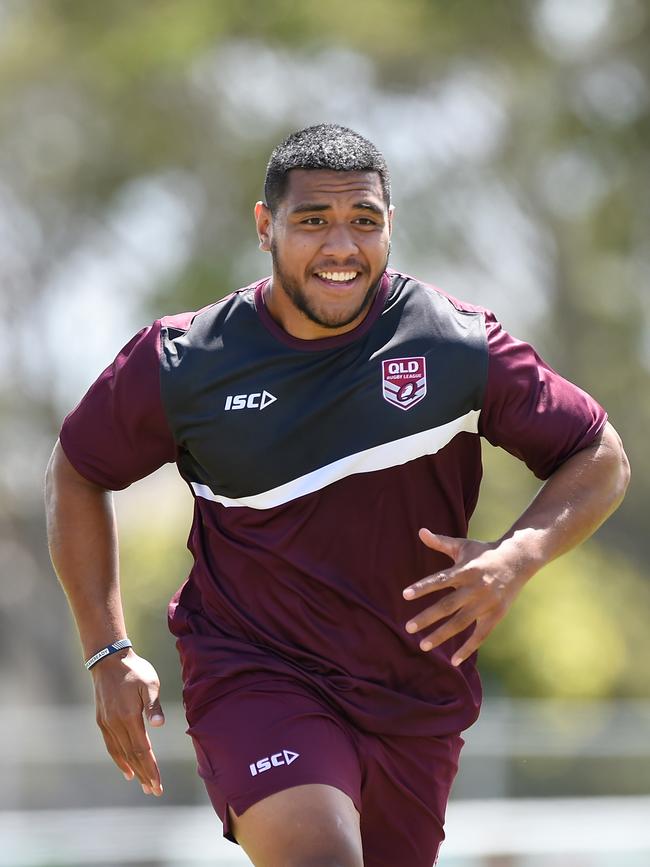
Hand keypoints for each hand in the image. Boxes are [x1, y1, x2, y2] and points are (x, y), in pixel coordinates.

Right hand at [92, 649, 164, 795]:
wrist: (109, 660)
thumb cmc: (134, 670)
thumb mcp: (149, 683)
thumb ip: (154, 705)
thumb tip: (160, 724)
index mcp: (129, 716)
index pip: (142, 750)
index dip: (150, 768)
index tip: (158, 784)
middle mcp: (116, 724)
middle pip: (131, 756)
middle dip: (144, 775)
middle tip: (154, 791)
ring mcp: (107, 724)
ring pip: (120, 754)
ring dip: (133, 770)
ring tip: (143, 784)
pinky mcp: (102, 721)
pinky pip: (111, 746)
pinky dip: (119, 760)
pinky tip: (126, 769)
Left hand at [403, 528, 531, 666]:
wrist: (518, 560)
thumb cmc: (484, 553)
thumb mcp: (463, 546)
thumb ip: (440, 542)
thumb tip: (420, 531)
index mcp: (466, 570)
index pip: (440, 580)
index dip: (422, 587)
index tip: (405, 595)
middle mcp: (476, 588)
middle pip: (448, 605)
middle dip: (427, 618)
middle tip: (408, 627)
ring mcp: (487, 603)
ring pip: (461, 623)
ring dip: (441, 635)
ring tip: (423, 645)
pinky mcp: (496, 615)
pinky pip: (480, 635)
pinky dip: (468, 648)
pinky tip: (453, 661)